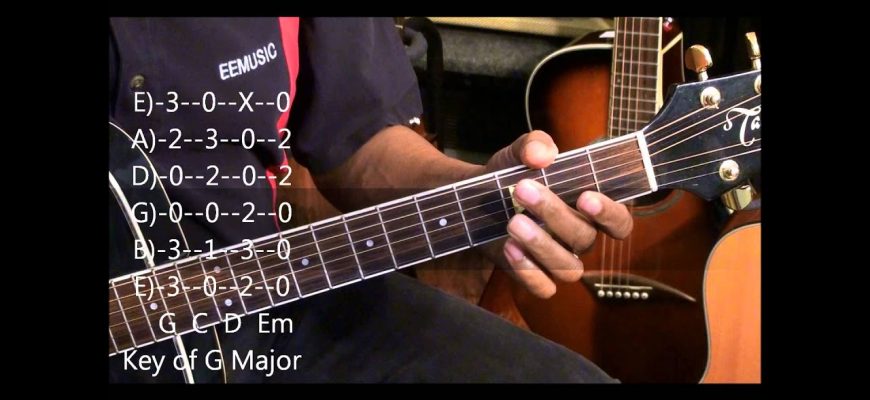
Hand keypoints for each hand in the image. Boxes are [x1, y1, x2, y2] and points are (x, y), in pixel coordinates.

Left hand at [480, 131, 632, 297]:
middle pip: (584, 238)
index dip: (609, 214)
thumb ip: (533, 144)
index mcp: (589, 209)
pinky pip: (544, 287)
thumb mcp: (520, 153)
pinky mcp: (534, 275)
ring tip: (512, 222)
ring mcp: (558, 259)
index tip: (585, 197)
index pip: (619, 222)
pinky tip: (509, 247)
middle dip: (554, 213)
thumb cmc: (511, 176)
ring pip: (568, 269)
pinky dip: (528, 270)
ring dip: (541, 245)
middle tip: (522, 189)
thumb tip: (543, 153)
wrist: (477, 199)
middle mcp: (579, 238)